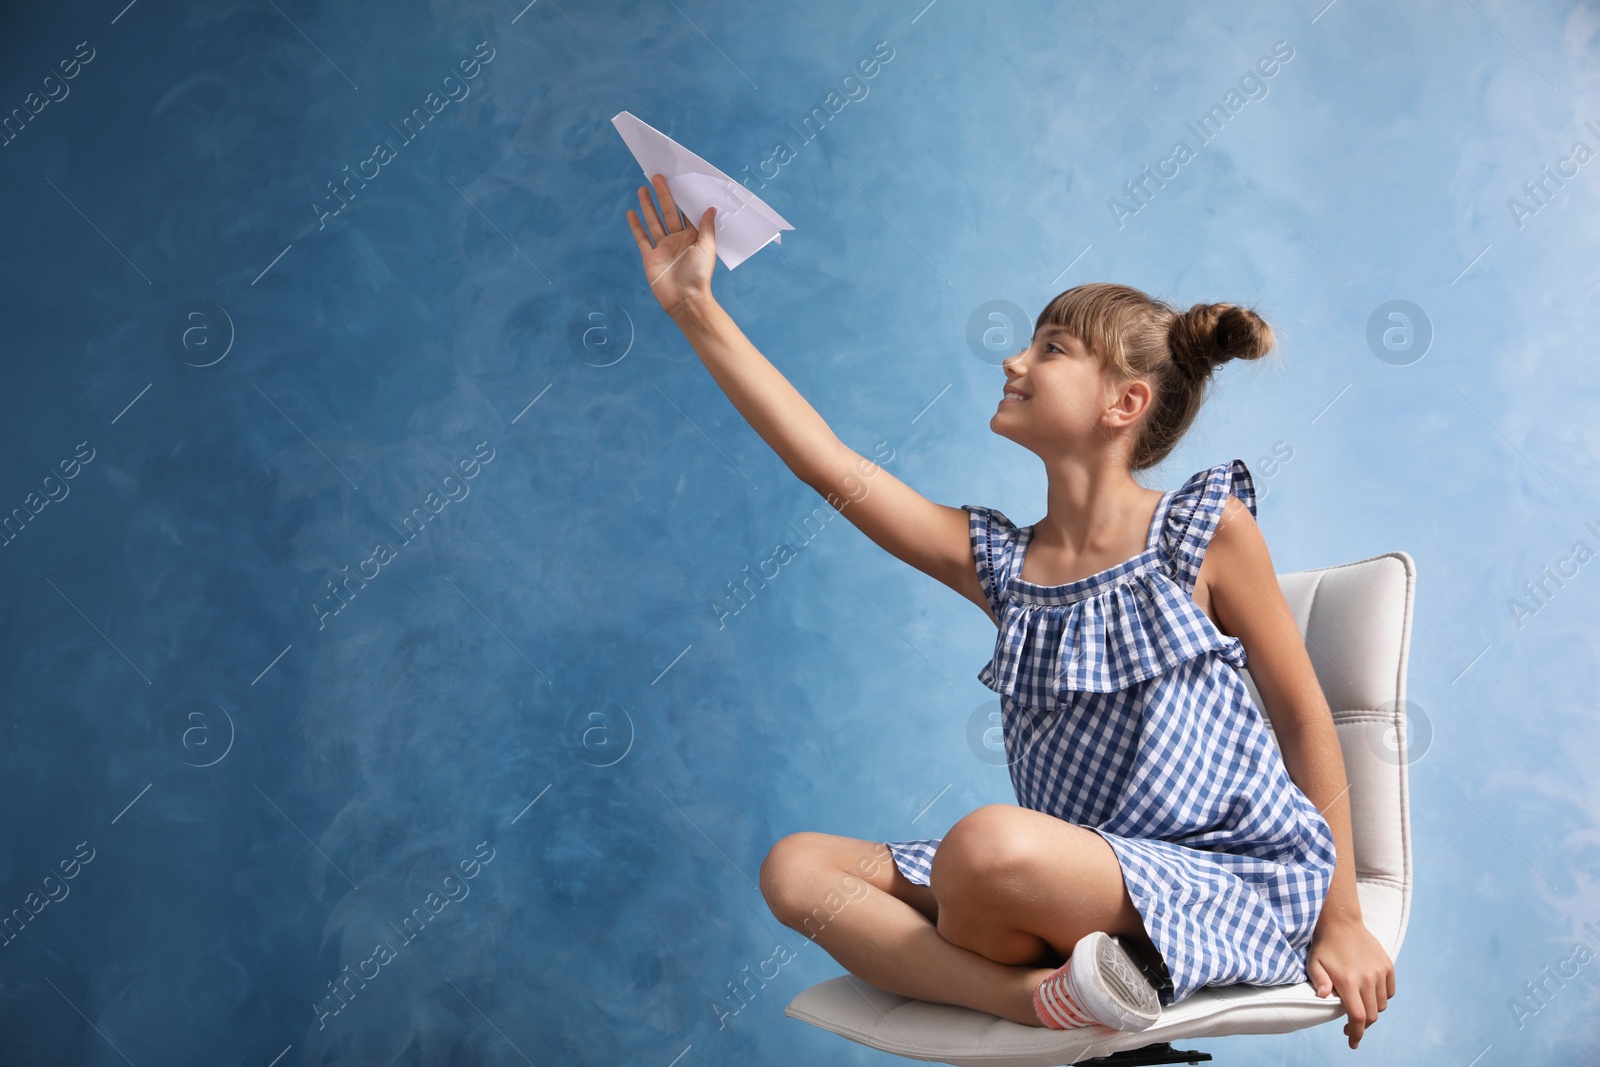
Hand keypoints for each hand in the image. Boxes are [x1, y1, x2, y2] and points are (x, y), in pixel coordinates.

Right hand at [625, 172, 717, 317]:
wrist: (685, 299)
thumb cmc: (699, 275)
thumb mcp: (707, 247)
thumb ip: (706, 227)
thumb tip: (711, 207)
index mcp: (693, 236)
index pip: (686, 211)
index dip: (682, 196)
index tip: (679, 179)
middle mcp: (677, 239)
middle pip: (668, 212)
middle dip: (663, 194)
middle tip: (657, 176)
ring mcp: (663, 247)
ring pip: (653, 221)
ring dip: (648, 206)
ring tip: (642, 189)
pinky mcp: (650, 257)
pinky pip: (641, 238)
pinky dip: (636, 226)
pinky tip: (631, 213)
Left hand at [1305, 917, 1393, 1048]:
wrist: (1342, 922)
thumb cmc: (1325, 945)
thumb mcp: (1313, 963)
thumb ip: (1319, 981)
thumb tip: (1324, 997)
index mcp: (1348, 981)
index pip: (1358, 1017)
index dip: (1356, 1033)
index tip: (1352, 1042)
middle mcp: (1367, 979)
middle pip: (1371, 1015)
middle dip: (1362, 1025)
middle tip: (1351, 1026)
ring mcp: (1380, 972)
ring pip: (1381, 1005)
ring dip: (1371, 1011)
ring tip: (1359, 1006)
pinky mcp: (1388, 966)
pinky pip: (1389, 991)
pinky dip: (1382, 998)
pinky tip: (1370, 995)